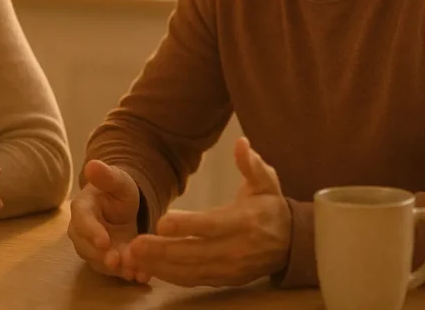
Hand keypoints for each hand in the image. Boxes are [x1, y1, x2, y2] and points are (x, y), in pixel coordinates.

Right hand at [67, 160, 141, 278]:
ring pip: (99, 262)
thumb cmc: (117, 190)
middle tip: (118, 262)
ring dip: (115, 269)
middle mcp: (82, 231)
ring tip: (133, 272)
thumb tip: (91, 165)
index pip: (82, 221)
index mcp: (82, 208)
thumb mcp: (117, 180)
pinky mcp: (107, 260)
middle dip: (102, 257)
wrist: (124, 206)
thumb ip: (106, 176)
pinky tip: (142, 276)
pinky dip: (127, 274)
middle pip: (86, 247)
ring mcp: (93, 248)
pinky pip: (114, 270)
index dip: (91, 232)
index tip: (104, 242)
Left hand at [123, 137, 291, 286]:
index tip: (161, 222)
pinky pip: (194, 280)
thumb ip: (252, 164)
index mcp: (244, 222)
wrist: (291, 243)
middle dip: (163, 251)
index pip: (211, 226)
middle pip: (195, 253)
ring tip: (134, 258)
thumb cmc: (271, 207)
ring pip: (191, 271)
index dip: (186, 226)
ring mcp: (229, 268)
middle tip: (135, 245)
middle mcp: (236, 249)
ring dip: (161, 266)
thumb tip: (241, 144)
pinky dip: (171, 276)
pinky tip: (150, 268)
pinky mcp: (224, 280)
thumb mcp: (266, 181)